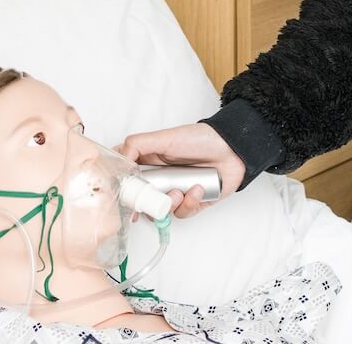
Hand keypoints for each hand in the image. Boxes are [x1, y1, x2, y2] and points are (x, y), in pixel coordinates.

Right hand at [115, 122, 245, 218]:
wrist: (233, 148)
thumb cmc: (200, 139)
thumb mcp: (165, 138)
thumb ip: (137, 145)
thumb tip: (118, 160)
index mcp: (148, 164)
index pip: (126, 181)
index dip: (122, 190)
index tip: (123, 193)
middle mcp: (159, 181)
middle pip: (140, 202)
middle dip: (147, 203)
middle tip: (155, 195)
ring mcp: (174, 193)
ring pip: (160, 212)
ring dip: (169, 204)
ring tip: (180, 191)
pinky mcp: (191, 203)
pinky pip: (182, 214)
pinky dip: (189, 203)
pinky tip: (198, 189)